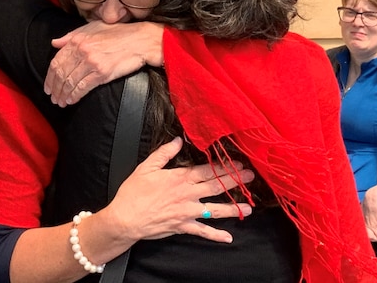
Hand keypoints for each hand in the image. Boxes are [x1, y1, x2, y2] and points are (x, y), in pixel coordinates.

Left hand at [45, 21, 163, 106]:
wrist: (140, 40)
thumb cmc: (118, 33)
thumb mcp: (92, 28)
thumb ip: (71, 36)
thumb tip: (54, 43)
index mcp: (77, 40)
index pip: (56, 61)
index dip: (50, 77)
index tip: (48, 87)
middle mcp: (82, 50)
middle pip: (61, 74)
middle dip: (55, 88)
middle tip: (53, 98)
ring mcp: (92, 62)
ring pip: (70, 82)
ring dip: (63, 94)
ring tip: (61, 102)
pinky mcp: (102, 73)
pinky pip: (83, 87)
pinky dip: (75, 96)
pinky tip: (71, 101)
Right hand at [104, 137, 254, 243]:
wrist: (126, 218)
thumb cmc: (134, 192)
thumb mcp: (146, 167)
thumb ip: (164, 153)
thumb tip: (178, 140)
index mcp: (180, 178)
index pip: (207, 170)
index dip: (224, 166)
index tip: (238, 162)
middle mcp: (188, 194)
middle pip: (216, 186)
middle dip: (235, 181)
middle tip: (250, 177)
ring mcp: (187, 212)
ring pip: (215, 209)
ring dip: (233, 208)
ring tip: (249, 207)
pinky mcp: (183, 226)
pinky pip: (203, 232)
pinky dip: (216, 235)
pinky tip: (228, 237)